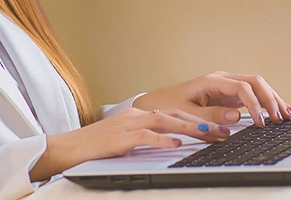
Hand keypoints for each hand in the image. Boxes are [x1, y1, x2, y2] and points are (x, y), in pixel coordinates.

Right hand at [28, 108, 229, 180]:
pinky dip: (162, 139)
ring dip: (188, 127)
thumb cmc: (95, 147)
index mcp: (139, 115)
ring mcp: (127, 125)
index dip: (198, 119)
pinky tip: (176, 143)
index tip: (218, 127)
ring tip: (208, 133)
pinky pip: (145, 136)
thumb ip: (148, 137)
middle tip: (223, 131)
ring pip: (164, 121)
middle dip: (200, 122)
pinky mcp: (119, 138)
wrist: (67, 148)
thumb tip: (174, 141)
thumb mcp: (126, 139)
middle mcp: (136, 115)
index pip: (174, 114)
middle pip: (174, 115)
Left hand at [134, 71, 290, 126]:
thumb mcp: (187, 114)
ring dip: (273, 99)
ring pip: (257, 87)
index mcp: (211, 81)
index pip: (242, 87)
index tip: (261, 121)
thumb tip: (236, 116)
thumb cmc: (169, 107)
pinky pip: (252, 96)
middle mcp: (222, 80)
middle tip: (279, 118)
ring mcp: (227, 87)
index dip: (254, 104)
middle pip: (255, 82)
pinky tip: (281, 109)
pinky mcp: (229, 96)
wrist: (158, 105)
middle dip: (270, 98)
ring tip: (288, 114)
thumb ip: (211, 116)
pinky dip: (267, 103)